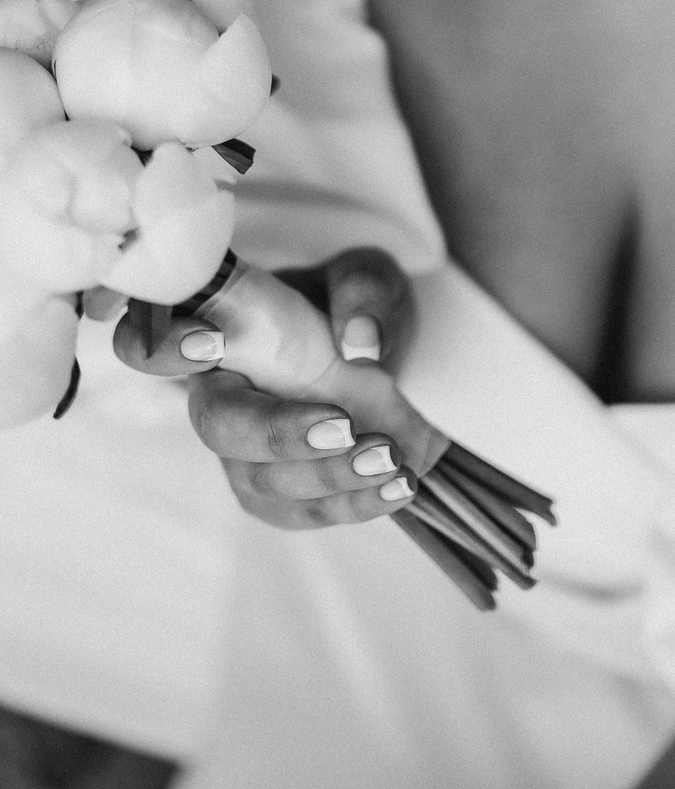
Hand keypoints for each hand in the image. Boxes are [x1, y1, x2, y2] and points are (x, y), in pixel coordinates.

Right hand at [114, 246, 418, 528]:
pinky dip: (353, 504)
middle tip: (345, 424)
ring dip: (328, 476)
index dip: (167, 346)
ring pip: (260, 480)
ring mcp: (246, 450)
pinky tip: (399, 487)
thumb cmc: (355, 304)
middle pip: (217, 426)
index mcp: (224, 330)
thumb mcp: (369, 277)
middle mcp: (223, 394)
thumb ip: (365, 293)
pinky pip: (300, 512)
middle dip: (277, 432)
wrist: (384, 357)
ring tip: (391, 458)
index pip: (161, 339)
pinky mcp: (279, 490)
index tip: (214, 342)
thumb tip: (361, 341)